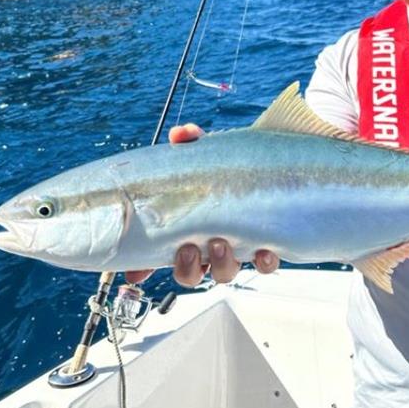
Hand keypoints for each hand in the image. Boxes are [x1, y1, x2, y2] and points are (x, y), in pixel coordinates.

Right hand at [124, 123, 279, 285]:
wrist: (273, 170)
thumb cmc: (230, 168)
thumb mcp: (206, 154)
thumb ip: (191, 144)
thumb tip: (181, 134)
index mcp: (187, 229)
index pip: (158, 256)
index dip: (143, 268)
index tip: (135, 273)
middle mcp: (209, 246)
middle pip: (190, 272)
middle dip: (187, 266)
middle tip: (189, 249)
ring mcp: (237, 250)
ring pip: (223, 272)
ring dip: (220, 263)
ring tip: (221, 243)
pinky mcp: (266, 248)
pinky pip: (264, 266)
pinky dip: (263, 262)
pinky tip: (264, 251)